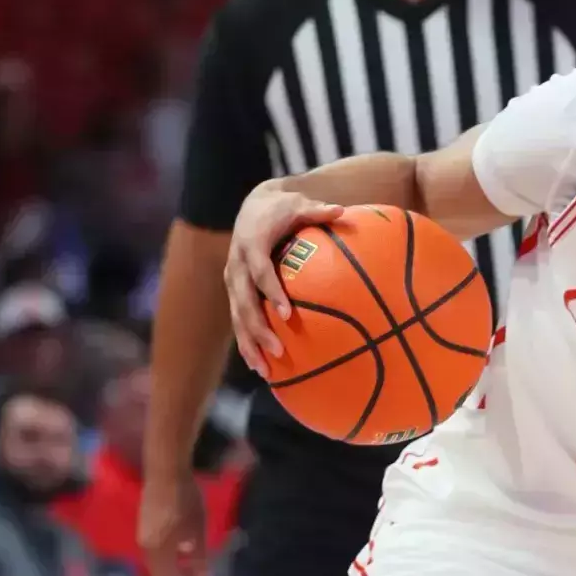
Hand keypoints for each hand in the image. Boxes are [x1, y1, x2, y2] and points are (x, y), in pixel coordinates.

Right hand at [138, 470, 211, 575]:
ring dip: (174, 570)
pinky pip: (155, 551)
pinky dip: (169, 558)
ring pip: (157, 563)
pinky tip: (184, 550)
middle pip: (161, 575)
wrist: (166, 471)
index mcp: (157, 552)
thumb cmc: (186, 501)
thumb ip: (199, 560)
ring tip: (193, 571)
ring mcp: (143, 534)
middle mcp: (145, 547)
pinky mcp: (145, 523)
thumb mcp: (198, 532)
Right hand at [224, 184, 342, 376]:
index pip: (259, 272)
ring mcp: (233, 279)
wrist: (252, 206)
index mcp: (251, 244)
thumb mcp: (298, 205)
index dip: (271, 292)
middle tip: (278, 352)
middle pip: (244, 302)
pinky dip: (246, 341)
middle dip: (257, 329)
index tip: (287, 314)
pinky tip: (258, 364)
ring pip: (237, 316)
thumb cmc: (282, 208)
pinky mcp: (234, 290)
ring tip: (264, 370)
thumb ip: (319, 210)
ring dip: (249, 344)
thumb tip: (343, 209)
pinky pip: (238, 318)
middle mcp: (236, 265)